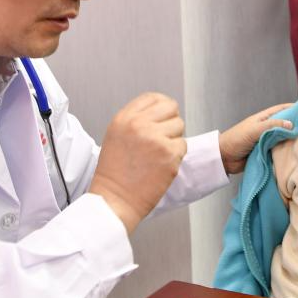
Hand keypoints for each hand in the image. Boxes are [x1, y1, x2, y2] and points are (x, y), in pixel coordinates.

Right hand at [89, 92, 186, 234]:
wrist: (114, 200)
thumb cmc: (115, 173)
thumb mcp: (117, 135)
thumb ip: (136, 120)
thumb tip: (161, 111)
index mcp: (124, 119)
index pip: (153, 98)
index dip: (162, 106)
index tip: (163, 116)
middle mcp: (139, 125)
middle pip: (171, 108)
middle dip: (170, 121)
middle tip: (162, 138)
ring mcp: (156, 140)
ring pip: (179, 126)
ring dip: (173, 139)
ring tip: (158, 154)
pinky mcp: (169, 155)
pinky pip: (183, 146)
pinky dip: (176, 156)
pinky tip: (161, 165)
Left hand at [219, 103, 293, 173]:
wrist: (224, 158)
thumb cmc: (236, 139)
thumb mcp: (254, 129)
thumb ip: (272, 126)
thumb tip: (291, 124)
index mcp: (263, 118)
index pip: (282, 109)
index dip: (294, 107)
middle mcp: (266, 128)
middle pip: (285, 124)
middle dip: (296, 125)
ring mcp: (266, 141)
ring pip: (283, 139)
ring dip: (292, 140)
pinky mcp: (266, 153)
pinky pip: (279, 151)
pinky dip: (286, 152)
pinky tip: (297, 155)